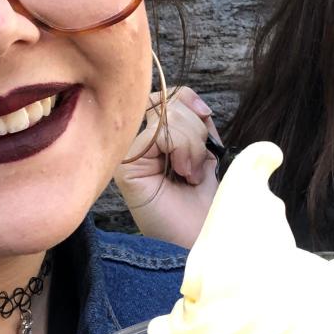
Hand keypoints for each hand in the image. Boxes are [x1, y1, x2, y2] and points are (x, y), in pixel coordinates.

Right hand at [114, 86, 219, 247]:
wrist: (204, 238)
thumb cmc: (206, 206)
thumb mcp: (206, 155)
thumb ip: (198, 127)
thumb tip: (197, 104)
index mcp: (155, 140)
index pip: (166, 96)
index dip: (189, 100)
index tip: (206, 117)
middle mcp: (137, 144)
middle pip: (166, 100)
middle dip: (196, 127)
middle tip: (198, 163)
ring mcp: (128, 153)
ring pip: (165, 114)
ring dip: (192, 142)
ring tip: (191, 174)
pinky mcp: (126, 165)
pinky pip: (159, 132)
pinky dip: (182, 149)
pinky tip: (183, 175)